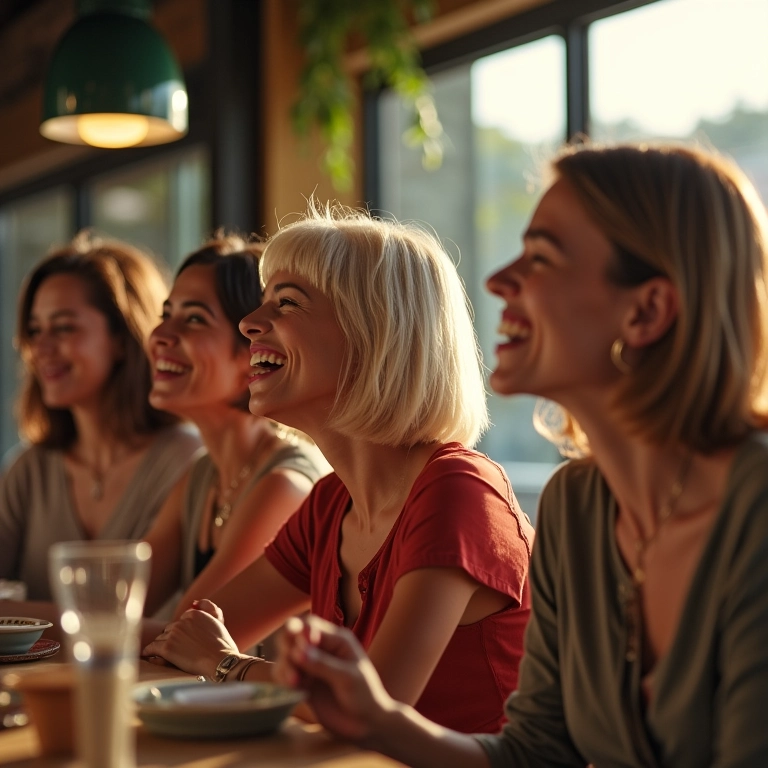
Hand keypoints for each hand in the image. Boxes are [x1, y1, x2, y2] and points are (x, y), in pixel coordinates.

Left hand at [141, 599, 237, 677]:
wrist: (221, 661)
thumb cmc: (222, 645)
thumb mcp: (219, 620)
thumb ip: (208, 607)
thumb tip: (194, 602)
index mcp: (193, 613)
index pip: (179, 622)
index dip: (180, 632)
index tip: (181, 641)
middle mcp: (182, 621)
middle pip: (168, 630)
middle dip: (170, 639)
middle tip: (174, 649)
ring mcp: (173, 634)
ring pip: (160, 639)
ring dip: (160, 646)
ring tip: (160, 654)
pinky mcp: (167, 648)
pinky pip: (151, 648)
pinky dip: (148, 652)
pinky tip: (147, 655)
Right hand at [273, 615, 395, 742]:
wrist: (366, 724)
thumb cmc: (365, 695)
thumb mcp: (348, 677)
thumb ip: (323, 664)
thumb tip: (298, 652)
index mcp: (336, 640)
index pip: (310, 625)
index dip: (300, 631)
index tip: (301, 649)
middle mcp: (320, 649)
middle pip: (292, 635)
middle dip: (287, 645)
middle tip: (293, 662)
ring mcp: (310, 666)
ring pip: (285, 655)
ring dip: (285, 665)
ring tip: (294, 682)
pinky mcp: (303, 684)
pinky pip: (284, 675)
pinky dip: (282, 678)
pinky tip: (292, 687)